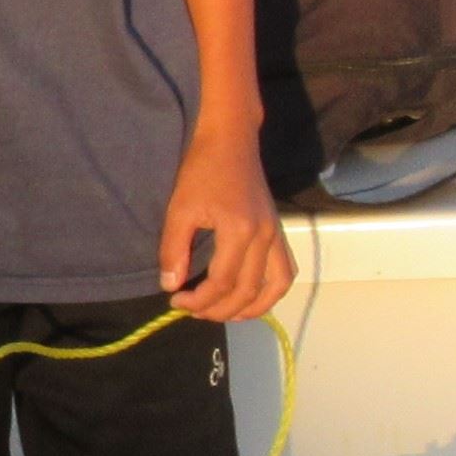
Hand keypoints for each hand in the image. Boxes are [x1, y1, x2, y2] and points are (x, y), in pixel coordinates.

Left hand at [160, 124, 294, 320]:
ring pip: (276, 286)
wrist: (231, 141)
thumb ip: (173, 250)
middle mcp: (265, 237)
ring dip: (252, 308)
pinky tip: (250, 297)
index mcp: (240, 231)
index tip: (175, 299)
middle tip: (193, 311)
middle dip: (219, 309)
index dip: (198, 299)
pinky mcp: (279, 231)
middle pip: (248, 291)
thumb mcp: (179, 209)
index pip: (222, 282)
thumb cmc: (202, 170)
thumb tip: (170, 285)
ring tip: (223, 314)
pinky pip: (285, 271)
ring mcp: (277, 234)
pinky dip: (271, 291)